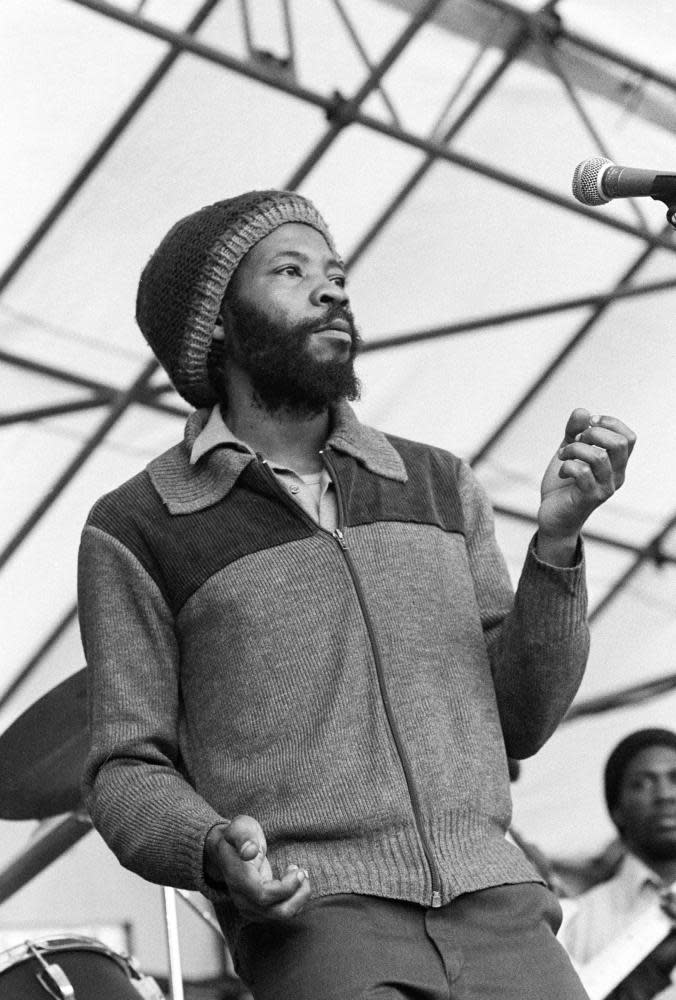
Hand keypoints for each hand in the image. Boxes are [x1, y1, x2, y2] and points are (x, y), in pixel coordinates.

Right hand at [203, 814, 310, 921]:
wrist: (225, 849)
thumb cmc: (236, 835)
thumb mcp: (239, 827)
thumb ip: (244, 838)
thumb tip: (249, 851)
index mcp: (237, 878)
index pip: (262, 895)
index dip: (284, 888)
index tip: (295, 868)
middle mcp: (241, 898)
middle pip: (275, 911)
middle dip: (297, 895)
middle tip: (303, 872)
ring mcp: (249, 906)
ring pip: (280, 915)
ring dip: (298, 898)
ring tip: (301, 874)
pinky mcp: (257, 908)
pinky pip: (280, 913)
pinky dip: (294, 901)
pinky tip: (294, 881)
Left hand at [537, 408, 635, 564]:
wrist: (552, 515)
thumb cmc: (564, 485)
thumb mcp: (568, 452)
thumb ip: (574, 431)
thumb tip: (584, 412)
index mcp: (617, 463)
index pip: (628, 437)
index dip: (609, 423)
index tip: (587, 424)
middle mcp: (617, 476)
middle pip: (620, 443)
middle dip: (593, 433)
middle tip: (574, 439)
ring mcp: (606, 488)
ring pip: (598, 456)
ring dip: (574, 449)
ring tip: (563, 455)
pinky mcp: (591, 498)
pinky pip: (582, 472)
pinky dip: (567, 465)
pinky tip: (562, 472)